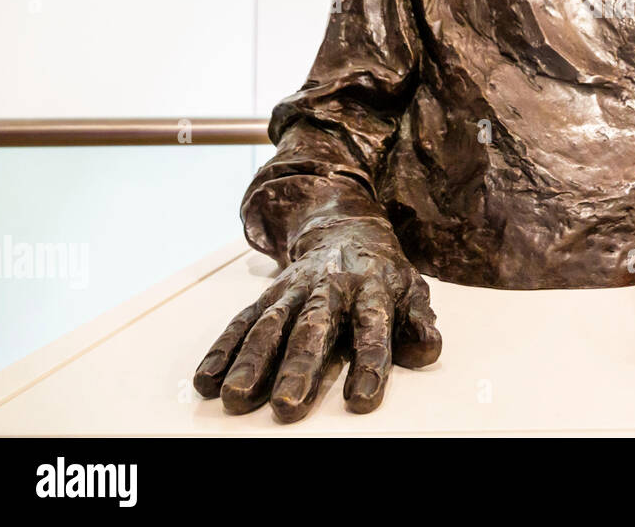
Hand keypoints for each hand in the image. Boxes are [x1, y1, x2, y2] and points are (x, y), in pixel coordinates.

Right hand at [193, 218, 439, 420]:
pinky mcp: (267, 297)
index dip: (369, 362)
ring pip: (271, 325)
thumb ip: (418, 321)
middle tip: (287, 406)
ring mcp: (294, 291)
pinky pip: (242, 321)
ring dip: (252, 361)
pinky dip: (222, 349)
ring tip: (237, 397)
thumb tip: (427, 349)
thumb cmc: (383, 274)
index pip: (373, 327)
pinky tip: (206, 379)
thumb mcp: (411, 289)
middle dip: (299, 367)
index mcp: (372, 290)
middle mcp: (329, 288)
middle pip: (313, 328)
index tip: (362, 400)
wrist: (348, 229)